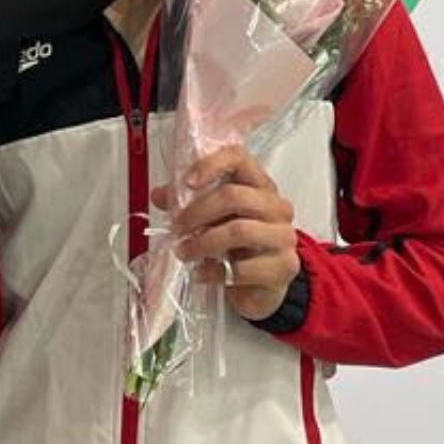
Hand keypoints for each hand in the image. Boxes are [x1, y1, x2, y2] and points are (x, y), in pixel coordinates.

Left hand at [151, 145, 298, 320]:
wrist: (262, 284)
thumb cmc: (238, 245)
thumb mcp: (213, 219)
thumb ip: (187, 203)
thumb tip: (159, 195)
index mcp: (259, 186)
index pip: (240, 159)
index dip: (212, 165)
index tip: (187, 182)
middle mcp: (276, 207)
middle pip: (235, 196)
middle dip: (197, 212)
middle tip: (177, 227)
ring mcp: (283, 236)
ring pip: (239, 231)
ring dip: (203, 243)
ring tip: (184, 252)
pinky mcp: (284, 267)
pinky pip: (243, 268)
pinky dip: (214, 271)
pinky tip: (201, 273)